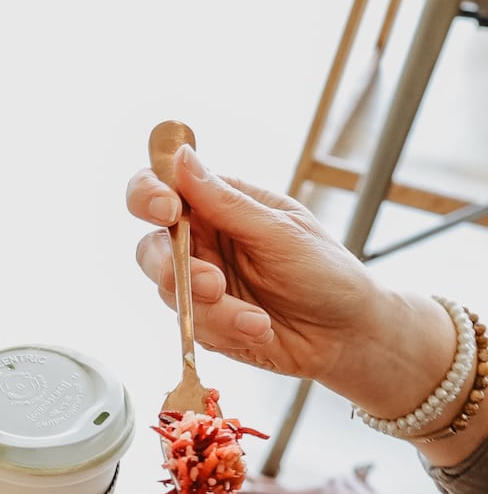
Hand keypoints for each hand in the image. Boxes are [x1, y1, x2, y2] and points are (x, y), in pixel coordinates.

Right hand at [127, 146, 455, 419]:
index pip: (163, 186)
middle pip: (151, 247)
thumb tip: (182, 157)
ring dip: (209, 309)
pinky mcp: (203, 323)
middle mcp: (204, 242)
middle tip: (211, 283)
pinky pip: (190, 327)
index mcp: (220, 204)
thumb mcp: (280, 232)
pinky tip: (259, 329)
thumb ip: (226, 202)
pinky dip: (224, 330)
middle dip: (174, 267)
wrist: (345, 335)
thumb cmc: (325, 273)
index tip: (166, 209)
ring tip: (255, 319)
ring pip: (167, 293)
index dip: (149, 194)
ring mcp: (200, 285)